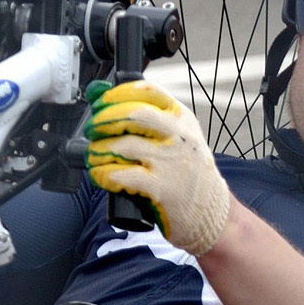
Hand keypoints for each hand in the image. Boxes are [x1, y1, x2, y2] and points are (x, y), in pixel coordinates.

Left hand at [85, 81, 231, 255]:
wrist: (211, 212)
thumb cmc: (188, 173)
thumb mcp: (180, 138)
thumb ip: (151, 121)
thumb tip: (105, 99)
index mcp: (182, 119)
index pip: (149, 92)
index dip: (118, 94)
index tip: (102, 102)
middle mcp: (178, 137)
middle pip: (134, 114)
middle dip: (104, 119)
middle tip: (93, 129)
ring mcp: (170, 162)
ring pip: (123, 145)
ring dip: (99, 150)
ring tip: (94, 155)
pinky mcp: (160, 188)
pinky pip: (122, 175)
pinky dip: (104, 173)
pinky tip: (100, 174)